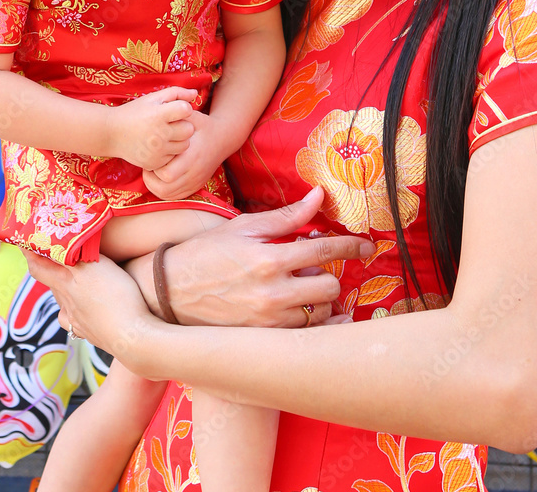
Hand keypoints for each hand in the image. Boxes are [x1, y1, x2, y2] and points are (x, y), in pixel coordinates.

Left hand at [25, 251, 162, 359]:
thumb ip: (71, 254)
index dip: (30, 255)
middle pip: (51, 285)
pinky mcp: (91, 333)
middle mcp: (66, 304)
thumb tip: (51, 241)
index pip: (39, 268)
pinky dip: (76, 311)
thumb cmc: (115, 297)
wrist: (132, 336)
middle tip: (53, 256)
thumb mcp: (93, 265)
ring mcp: (78, 321)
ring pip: (64, 303)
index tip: (24, 243)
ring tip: (73, 280)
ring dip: (64, 290)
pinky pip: (77, 320)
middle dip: (50, 270)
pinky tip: (84, 310)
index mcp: (65, 285)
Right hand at [109, 86, 195, 169]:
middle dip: (183, 125)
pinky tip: (159, 145)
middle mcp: (159, 135)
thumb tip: (195, 93)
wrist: (111, 133)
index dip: (183, 108)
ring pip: (184, 145)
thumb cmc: (134, 112)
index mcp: (158, 115)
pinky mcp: (154, 163)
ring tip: (166, 134)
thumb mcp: (152, 98)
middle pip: (189, 130)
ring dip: (179, 139)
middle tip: (172, 123)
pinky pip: (173, 157)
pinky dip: (169, 151)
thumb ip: (176, 93)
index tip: (175, 110)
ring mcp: (157, 151)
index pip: (186, 110)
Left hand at [142, 110, 224, 199]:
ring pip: (168, 195)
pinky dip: (164, 191)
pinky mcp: (196, 186)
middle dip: (151, 180)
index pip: (167, 174)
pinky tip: (161, 178)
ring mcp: (196, 181)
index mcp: (192, 155)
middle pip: (165, 188)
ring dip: (155, 186)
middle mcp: (195, 172)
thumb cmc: (202, 126)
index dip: (154, 168)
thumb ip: (176, 114)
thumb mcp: (191, 116)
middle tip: (148, 166)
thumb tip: (159, 110)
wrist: (223, 138)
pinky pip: (175, 197)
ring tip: (153, 172)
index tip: (151, 157)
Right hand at [158, 186, 374, 327]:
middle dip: (329, 275)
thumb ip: (286, 216)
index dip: (351, 246)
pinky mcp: (263, 340)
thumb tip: (319, 195)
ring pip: (320, 314)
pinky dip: (314, 325)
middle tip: (313, 269)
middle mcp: (272, 294)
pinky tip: (309, 314)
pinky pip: (306, 337)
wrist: (169, 292)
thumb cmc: (206, 253)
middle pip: (329, 287)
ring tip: (302, 289)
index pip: (324, 252)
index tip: (367, 245)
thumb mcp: (244, 227)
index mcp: (269, 259)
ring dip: (320, 300)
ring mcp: (269, 322)